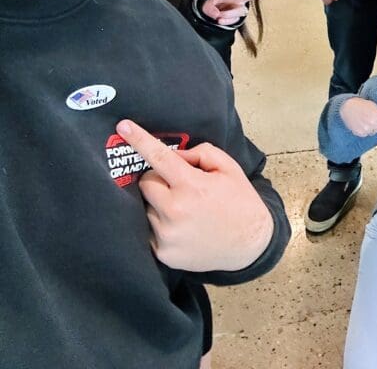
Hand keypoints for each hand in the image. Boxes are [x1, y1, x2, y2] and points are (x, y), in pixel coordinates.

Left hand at [115, 119, 273, 271]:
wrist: (251, 245)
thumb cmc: (240, 202)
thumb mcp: (229, 168)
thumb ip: (201, 154)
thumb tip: (174, 156)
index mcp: (193, 186)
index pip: (159, 157)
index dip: (139, 139)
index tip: (123, 126)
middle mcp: (175, 210)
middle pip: (146, 183)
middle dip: (159, 179)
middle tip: (181, 186)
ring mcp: (167, 234)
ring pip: (147, 207)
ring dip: (160, 204)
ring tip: (186, 210)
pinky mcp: (163, 253)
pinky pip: (148, 230)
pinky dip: (161, 225)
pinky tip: (183, 227)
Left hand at [201, 0, 286, 24]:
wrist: (210, 15)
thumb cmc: (210, 5)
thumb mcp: (206, 5)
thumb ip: (212, 9)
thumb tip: (219, 15)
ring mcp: (240, 6)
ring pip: (238, 11)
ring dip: (226, 14)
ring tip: (218, 14)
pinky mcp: (239, 16)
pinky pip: (234, 20)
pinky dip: (226, 21)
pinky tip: (221, 19)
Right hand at [340, 98, 376, 144]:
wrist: (348, 106)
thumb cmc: (362, 105)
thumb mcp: (374, 106)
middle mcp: (372, 123)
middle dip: (376, 126)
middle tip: (370, 118)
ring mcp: (365, 128)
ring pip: (371, 133)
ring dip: (369, 128)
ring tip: (363, 120)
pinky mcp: (359, 132)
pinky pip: (365, 135)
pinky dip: (363, 130)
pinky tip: (359, 123)